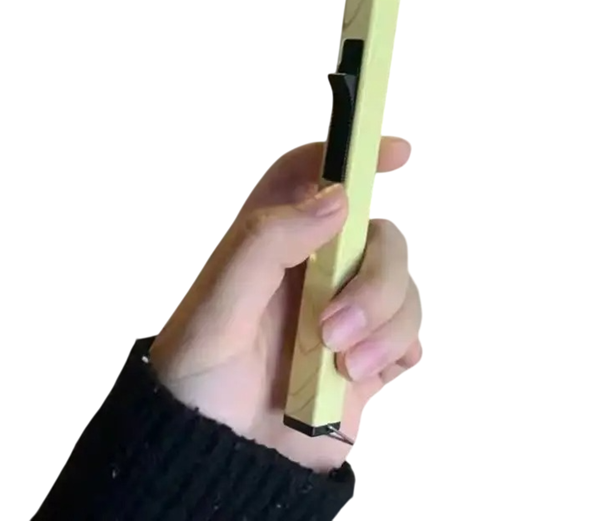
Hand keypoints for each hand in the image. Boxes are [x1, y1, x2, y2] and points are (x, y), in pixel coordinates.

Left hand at [148, 136, 421, 472]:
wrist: (219, 459)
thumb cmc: (200, 375)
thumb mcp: (218, 305)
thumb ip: (268, 242)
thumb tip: (339, 198)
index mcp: (276, 241)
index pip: (314, 177)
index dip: (354, 154)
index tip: (397, 153)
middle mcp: (316, 268)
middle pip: (380, 236)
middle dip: (375, 279)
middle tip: (335, 328)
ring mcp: (348, 311)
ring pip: (403, 286)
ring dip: (384, 324)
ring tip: (342, 365)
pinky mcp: (370, 355)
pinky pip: (411, 334)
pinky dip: (397, 348)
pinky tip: (361, 372)